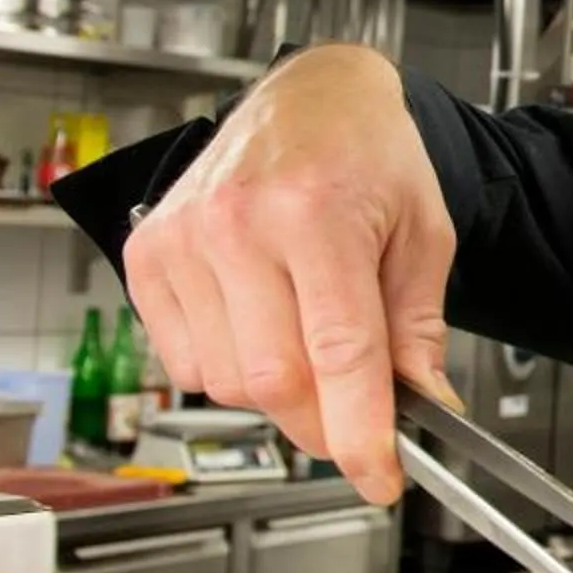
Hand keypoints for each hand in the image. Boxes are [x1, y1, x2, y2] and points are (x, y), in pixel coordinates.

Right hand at [122, 44, 458, 501]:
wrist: (312, 96)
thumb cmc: (370, 154)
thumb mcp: (425, 233)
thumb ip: (420, 328)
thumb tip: (425, 408)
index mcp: (316, 214)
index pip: (338, 354)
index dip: (360, 432)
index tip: (378, 476)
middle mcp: (237, 225)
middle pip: (276, 383)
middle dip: (325, 421)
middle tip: (357, 411)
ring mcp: (183, 240)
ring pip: (228, 383)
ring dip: (279, 392)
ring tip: (310, 334)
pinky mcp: (147, 255)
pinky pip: (186, 362)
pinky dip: (229, 368)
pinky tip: (261, 323)